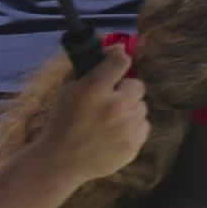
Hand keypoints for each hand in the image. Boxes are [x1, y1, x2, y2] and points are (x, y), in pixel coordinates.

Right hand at [33, 46, 147, 186]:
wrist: (63, 159)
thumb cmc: (63, 120)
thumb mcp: (69, 89)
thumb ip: (92, 68)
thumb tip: (119, 48)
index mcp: (94, 89)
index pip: (121, 62)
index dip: (120, 60)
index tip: (117, 64)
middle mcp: (114, 107)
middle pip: (138, 86)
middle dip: (126, 89)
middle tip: (112, 97)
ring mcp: (126, 128)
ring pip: (142, 107)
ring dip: (130, 109)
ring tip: (112, 118)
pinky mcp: (134, 145)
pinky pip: (144, 126)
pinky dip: (133, 126)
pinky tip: (116, 132)